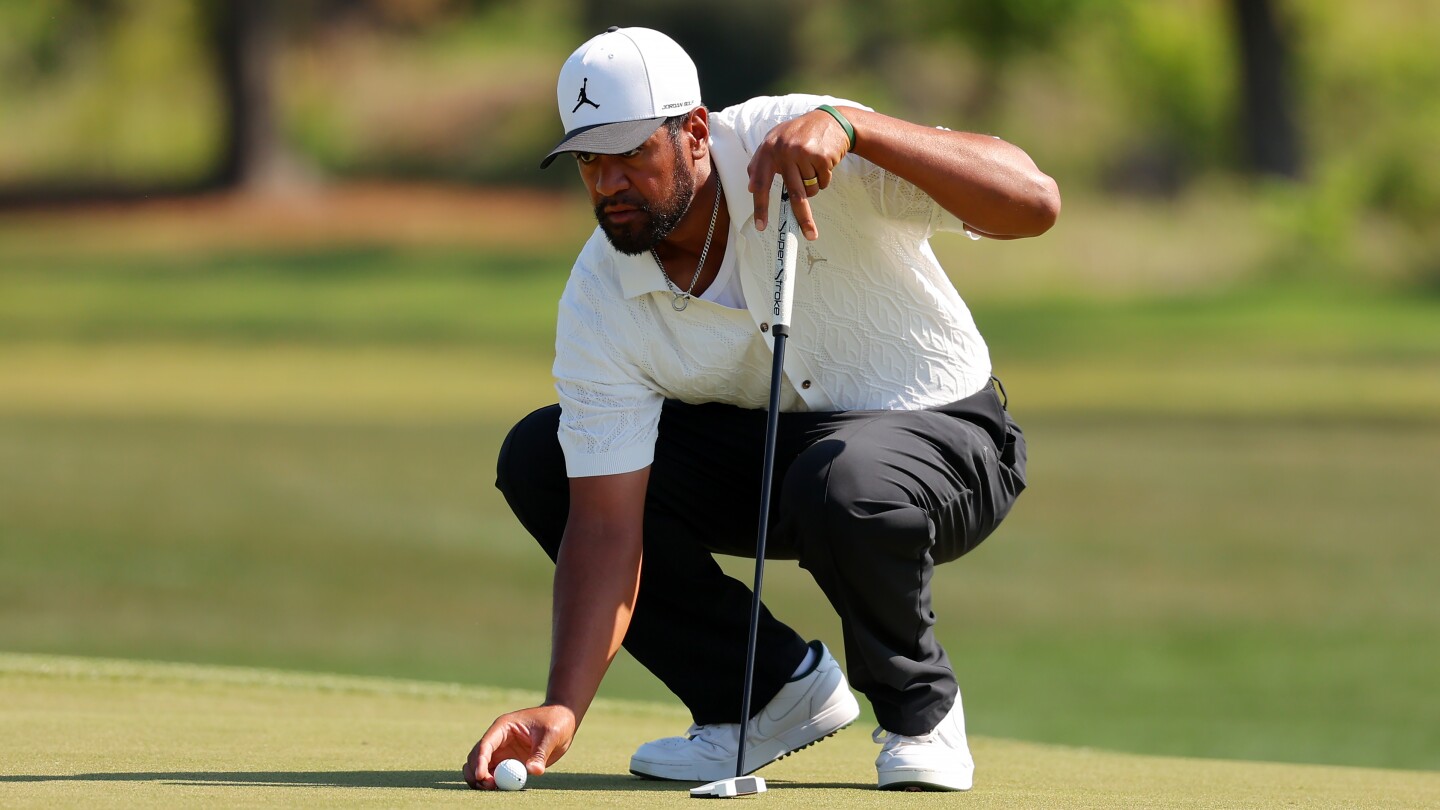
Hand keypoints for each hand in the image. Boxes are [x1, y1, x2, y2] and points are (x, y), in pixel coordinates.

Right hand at [462, 705, 576, 789]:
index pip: (486, 744)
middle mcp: (498, 739)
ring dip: (482, 778)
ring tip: (493, 788)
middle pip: (477, 756)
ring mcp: (502, 751)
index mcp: (504, 726)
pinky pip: (494, 773)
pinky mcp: (508, 761)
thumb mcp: (551, 735)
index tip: (480, 776)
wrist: (563, 721)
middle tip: (490, 786)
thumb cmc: (556, 722)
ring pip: (482, 766)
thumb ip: (541, 753)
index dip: (480, 760)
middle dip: (478, 772)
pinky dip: (492, 782)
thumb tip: (534, 771)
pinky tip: (500, 787)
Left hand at [747, 109, 852, 240]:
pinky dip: (824, 178)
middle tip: (809, 234)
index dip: (761, 206)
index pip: (761, 182)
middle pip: (794, 193)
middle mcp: (784, 150)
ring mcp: (804, 153)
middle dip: (803, 217)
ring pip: (810, 189)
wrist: (830, 119)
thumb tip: (751, 188)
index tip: (761, 226)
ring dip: (813, 186)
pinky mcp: (821, 156)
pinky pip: (822, 182)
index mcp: (769, 148)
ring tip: (813, 166)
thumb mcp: (776, 140)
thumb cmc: (800, 134)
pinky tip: (823, 161)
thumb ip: (761, 162)